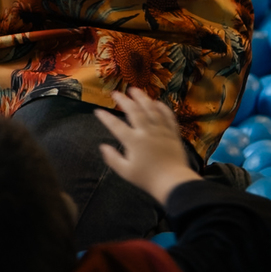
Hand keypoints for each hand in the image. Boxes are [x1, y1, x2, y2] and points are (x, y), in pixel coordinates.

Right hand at [94, 88, 199, 206]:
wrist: (173, 181)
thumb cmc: (147, 178)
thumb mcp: (126, 172)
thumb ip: (112, 158)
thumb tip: (103, 146)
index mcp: (134, 141)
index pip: (116, 125)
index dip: (106, 117)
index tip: (98, 111)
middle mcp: (147, 132)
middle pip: (134, 111)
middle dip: (123, 100)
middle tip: (116, 93)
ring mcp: (161, 131)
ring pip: (151, 109)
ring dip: (142, 98)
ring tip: (135, 90)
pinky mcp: (173, 133)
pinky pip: (168, 116)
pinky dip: (162, 107)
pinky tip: (157, 102)